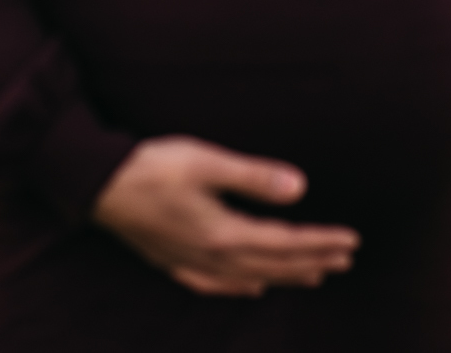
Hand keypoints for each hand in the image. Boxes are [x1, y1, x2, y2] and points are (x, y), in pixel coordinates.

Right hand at [91, 136, 358, 295]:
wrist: (98, 185)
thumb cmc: (153, 167)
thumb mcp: (206, 161)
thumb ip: (253, 176)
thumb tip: (300, 188)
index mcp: (224, 234)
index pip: (286, 243)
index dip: (321, 242)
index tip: (352, 241)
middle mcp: (213, 257)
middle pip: (274, 265)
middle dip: (314, 261)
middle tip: (346, 258)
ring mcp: (192, 264)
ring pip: (251, 278)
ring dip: (286, 276)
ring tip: (315, 274)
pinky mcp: (174, 261)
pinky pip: (217, 285)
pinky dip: (241, 288)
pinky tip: (252, 289)